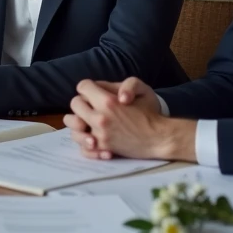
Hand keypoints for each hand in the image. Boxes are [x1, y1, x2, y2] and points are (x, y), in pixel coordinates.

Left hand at [63, 78, 194, 161]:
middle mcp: (100, 118)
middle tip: (92, 105)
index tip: (94, 91)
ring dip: (79, 121)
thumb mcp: (141, 89)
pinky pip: (82, 145)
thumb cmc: (150, 112)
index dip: (89, 87)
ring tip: (88, 121)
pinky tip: (94, 138)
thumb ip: (123, 84)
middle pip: (75, 104)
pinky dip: (85, 142)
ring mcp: (100, 135)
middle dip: (82, 102)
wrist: (159, 138)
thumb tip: (115, 94)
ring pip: (73, 125)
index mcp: (108, 101)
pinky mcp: (102, 148)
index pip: (82, 87)